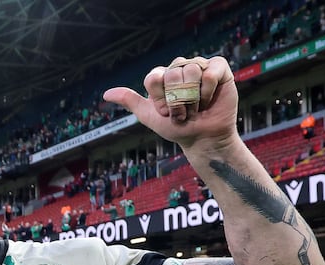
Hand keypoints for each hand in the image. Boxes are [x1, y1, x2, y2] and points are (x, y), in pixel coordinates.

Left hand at [103, 55, 237, 152]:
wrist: (202, 138)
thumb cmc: (176, 128)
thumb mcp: (149, 116)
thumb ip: (130, 101)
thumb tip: (106, 94)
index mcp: (162, 76)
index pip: (154, 77)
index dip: (159, 98)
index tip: (165, 112)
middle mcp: (179, 68)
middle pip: (172, 74)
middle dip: (177, 100)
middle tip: (183, 112)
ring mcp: (199, 66)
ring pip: (191, 71)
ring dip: (192, 97)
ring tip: (196, 108)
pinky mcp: (218, 69)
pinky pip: (210, 72)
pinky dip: (207, 91)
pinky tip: (208, 100)